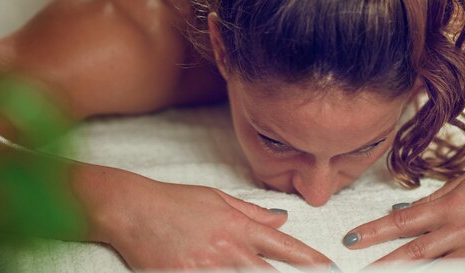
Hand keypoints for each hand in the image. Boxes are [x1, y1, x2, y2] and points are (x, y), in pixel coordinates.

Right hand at [106, 179, 333, 269]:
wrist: (134, 211)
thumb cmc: (176, 201)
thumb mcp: (218, 198)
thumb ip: (253, 212)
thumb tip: (282, 220)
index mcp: (240, 227)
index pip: (286, 248)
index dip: (312, 261)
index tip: (330, 268)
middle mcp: (229, 250)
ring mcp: (208, 268)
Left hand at [343, 160, 464, 263]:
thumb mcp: (463, 183)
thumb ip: (432, 201)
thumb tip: (402, 212)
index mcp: (450, 205)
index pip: (402, 221)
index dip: (373, 232)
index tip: (351, 239)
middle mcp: (462, 230)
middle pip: (414, 254)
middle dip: (384, 265)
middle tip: (361, 271)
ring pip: (439, 269)